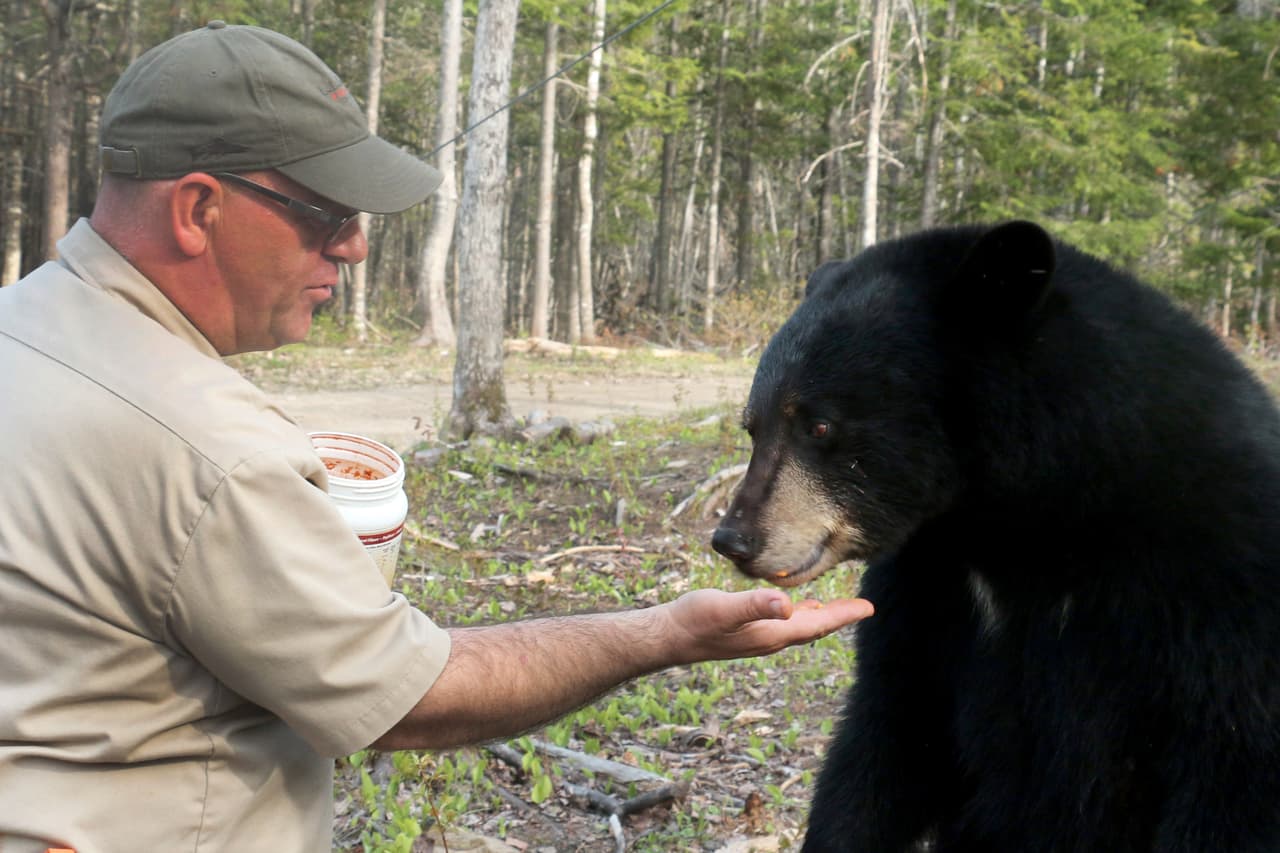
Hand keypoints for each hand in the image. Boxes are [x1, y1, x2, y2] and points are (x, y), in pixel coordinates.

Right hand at [660, 588, 874, 664]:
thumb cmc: (694, 620)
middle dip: (839, 617)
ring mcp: (758, 638)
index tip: (868, 608)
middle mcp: (769, 640)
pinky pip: (783, 626)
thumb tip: (788, 605)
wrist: (668, 637)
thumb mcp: (724, 608)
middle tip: (863, 608)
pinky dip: (798, 616)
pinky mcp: (747, 633)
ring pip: (799, 628)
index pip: (816, 625)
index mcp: (771, 634)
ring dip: (821, 618)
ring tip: (838, 609)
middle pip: (813, 628)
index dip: (843, 615)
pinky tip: (796, 609)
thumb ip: (755, 605)